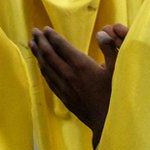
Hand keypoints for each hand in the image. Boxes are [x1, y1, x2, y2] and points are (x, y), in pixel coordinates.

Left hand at [29, 24, 128, 147]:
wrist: (106, 121)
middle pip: (50, 55)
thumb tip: (101, 33)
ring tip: (32, 44)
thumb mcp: (117, 69)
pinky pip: (49, 80)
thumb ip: (110, 49)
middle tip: (34, 31)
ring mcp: (64, 87)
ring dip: (38, 54)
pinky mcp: (64, 97)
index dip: (52, 36)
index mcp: (81, 65)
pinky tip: (41, 66)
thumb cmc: (114, 94)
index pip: (62, 46)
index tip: (45, 28)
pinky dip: (43, 69)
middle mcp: (69, 75)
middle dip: (41, 42)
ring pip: (46, 67)